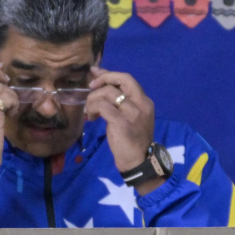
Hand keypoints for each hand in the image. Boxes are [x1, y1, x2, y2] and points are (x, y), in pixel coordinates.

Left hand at [85, 67, 163, 193]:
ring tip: (90, 111)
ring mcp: (133, 113)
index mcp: (144, 101)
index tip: (95, 74)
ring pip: (108, 93)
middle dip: (103, 79)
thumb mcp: (128, 117)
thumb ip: (119, 101)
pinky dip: (93, 109)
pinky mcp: (122, 123)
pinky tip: (91, 118)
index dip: (109, 74)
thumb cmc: (131, 140)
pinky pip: (103, 107)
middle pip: (122, 79)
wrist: (139, 161)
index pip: (127, 79)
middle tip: (91, 88)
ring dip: (93, 99)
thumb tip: (101, 84)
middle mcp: (141, 104)